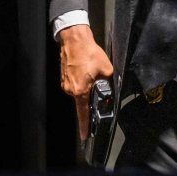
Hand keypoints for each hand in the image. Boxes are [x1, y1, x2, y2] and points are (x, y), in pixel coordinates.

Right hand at [58, 24, 113, 139]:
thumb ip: (109, 83)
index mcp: (80, 90)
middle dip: (92, 96)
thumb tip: (111, 90)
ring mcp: (66, 83)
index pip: (83, 114)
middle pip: (83, 101)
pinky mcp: (65, 77)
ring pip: (80, 91)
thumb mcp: (106, 69)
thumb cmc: (87, 52)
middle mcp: (70, 89)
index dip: (85, 127)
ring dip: (87, 86)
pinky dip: (82, 80)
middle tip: (97, 82)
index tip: (85, 136)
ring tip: (91, 72)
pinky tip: (86, 70)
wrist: (74, 39)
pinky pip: (75, 84)